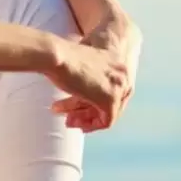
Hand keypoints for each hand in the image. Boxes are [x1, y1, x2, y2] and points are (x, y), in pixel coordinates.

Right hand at [50, 16, 140, 131]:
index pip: (113, 89)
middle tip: (70, 116)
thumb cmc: (62, 58)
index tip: (79, 107)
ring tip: (67, 120)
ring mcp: (118, 87)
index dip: (94, 101)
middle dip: (88, 111)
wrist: (56, 56)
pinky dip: (91, 125)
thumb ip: (90, 80)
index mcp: (119, 62)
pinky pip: (106, 121)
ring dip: (85, 118)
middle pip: (111, 101)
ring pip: (108, 112)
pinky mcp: (110, 99)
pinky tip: (74, 123)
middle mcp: (123, 74)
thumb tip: (86, 96)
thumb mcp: (82, 67)